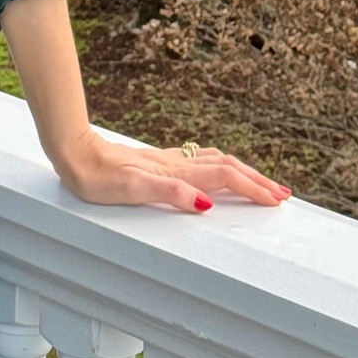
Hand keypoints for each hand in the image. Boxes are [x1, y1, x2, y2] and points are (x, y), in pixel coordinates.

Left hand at [56, 130, 289, 214]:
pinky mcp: (158, 162)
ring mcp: (168, 161)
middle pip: (227, 167)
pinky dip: (221, 166)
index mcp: (175, 171)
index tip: (276, 201)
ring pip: (215, 161)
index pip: (224, 177)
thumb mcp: (130, 190)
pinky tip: (219, 169)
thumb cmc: (98, 177)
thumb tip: (205, 204)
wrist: (74, 153)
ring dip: (243, 172)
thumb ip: (169, 193)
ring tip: (262, 183)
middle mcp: (176, 163)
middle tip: (283, 194)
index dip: (252, 188)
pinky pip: (200, 161)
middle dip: (257, 180)